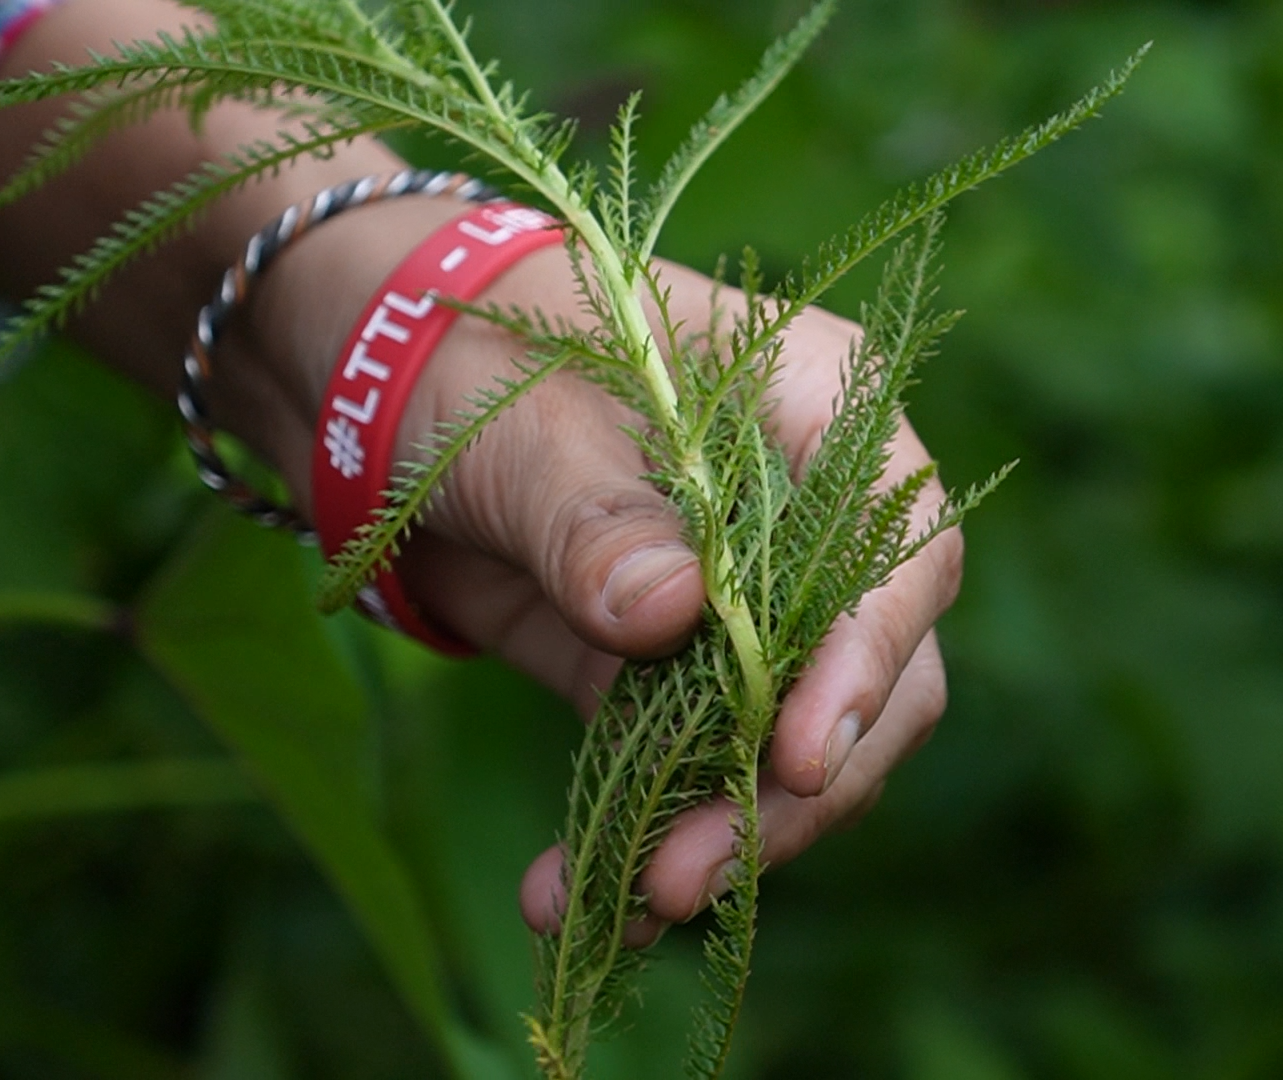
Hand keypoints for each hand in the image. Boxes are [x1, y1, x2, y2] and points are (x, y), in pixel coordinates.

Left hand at [365, 246, 962, 942]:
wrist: (380, 388)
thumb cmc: (476, 351)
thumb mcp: (528, 420)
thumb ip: (598, 515)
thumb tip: (676, 615)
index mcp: (821, 411)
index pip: (902, 547)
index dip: (869, 656)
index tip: (797, 754)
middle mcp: (813, 521)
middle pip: (877, 677)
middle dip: (795, 789)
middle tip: (691, 872)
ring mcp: (752, 607)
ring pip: (792, 746)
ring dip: (721, 835)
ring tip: (626, 902)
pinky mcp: (675, 675)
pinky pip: (694, 771)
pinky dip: (645, 836)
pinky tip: (575, 895)